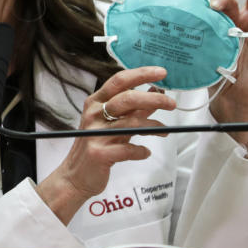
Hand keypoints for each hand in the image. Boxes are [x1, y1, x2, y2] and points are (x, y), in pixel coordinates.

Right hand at [36, 66, 175, 224]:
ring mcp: (96, 134)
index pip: (120, 81)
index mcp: (95, 102)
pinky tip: (145, 152)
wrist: (75, 175)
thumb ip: (133, 109)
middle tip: (171, 103)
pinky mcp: (100, 154)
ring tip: (164, 130)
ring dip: (154, 126)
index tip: (161, 72)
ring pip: (132, 123)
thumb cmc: (94, 145)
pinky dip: (142, 151)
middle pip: (127, 99)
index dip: (141, 74)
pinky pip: (129, 149)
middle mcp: (94, 115)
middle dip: (154, 99)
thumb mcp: (112, 123)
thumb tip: (155, 93)